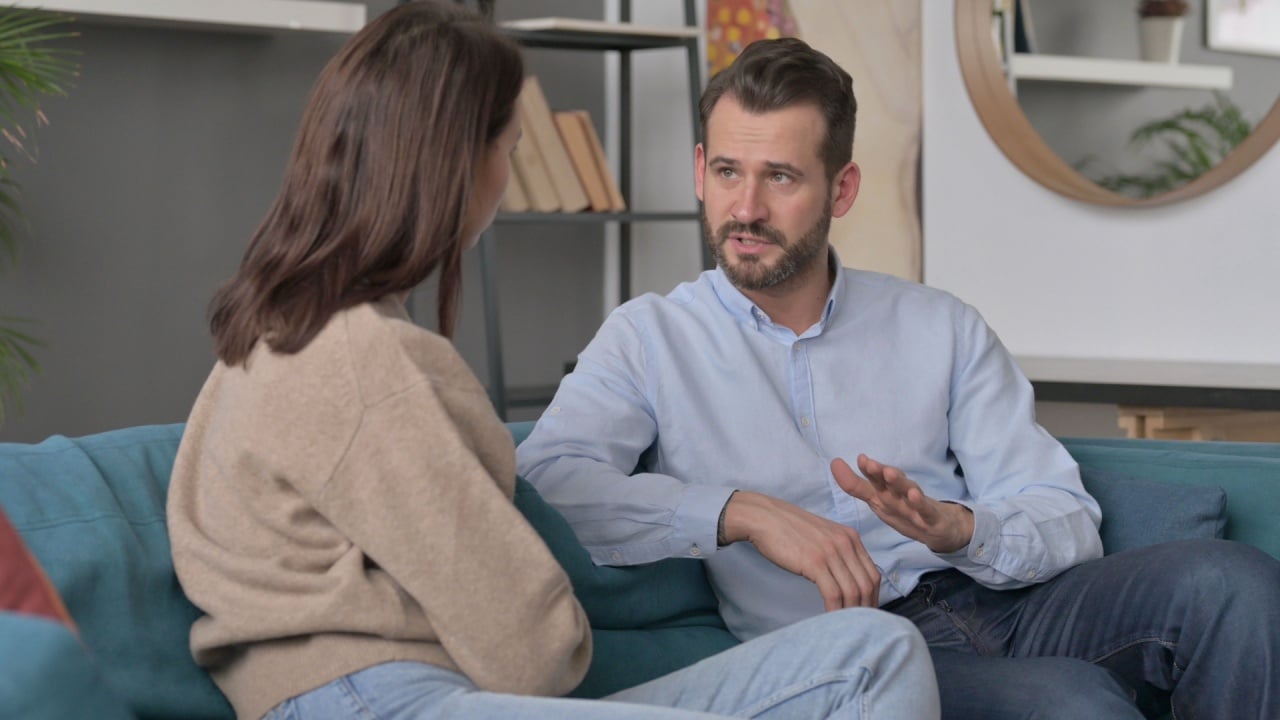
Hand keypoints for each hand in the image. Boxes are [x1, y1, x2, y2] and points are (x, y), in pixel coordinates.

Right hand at [721, 491, 879, 610]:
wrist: (764, 518)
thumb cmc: (789, 530)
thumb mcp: (823, 536)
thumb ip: (839, 553)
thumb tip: (847, 579)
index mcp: (851, 537)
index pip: (873, 574)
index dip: (873, 598)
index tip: (867, 613)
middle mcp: (846, 543)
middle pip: (867, 584)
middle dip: (866, 609)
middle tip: (859, 625)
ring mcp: (831, 552)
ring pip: (853, 591)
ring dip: (851, 613)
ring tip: (845, 626)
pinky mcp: (815, 562)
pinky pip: (833, 593)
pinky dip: (835, 611)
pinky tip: (830, 619)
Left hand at [831, 455, 974, 553]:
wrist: (942, 528)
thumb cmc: (905, 510)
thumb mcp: (878, 500)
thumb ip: (856, 485)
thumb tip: (834, 463)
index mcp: (885, 492)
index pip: (873, 480)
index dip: (865, 470)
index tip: (858, 459)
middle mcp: (900, 494)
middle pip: (889, 482)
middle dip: (878, 472)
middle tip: (868, 463)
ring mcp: (916, 505)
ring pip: (907, 492)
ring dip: (898, 482)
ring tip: (890, 473)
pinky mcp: (931, 518)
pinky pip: (924, 510)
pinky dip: (920, 503)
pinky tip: (914, 495)